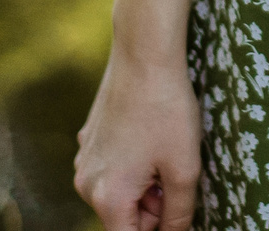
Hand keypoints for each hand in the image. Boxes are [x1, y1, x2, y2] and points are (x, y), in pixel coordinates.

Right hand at [74, 54, 202, 230]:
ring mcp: (84, 159)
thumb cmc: (167, 110)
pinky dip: (133, 163)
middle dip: (154, 205)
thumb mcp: (185, 169)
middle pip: (126, 217)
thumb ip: (180, 214)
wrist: (144, 55)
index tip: (173, 202)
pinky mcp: (88, 140)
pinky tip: (150, 134)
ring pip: (120, 192)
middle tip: (175, 171)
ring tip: (164, 150)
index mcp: (108, 198)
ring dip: (144, 184)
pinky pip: (112, 167)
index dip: (160, 228)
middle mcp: (86, 184)